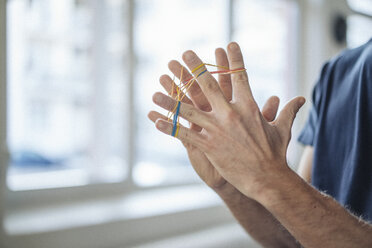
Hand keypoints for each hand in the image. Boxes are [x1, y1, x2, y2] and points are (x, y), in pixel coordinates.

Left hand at [148, 47, 280, 189]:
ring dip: (170, 100)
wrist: (269, 178)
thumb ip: (288, 110)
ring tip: (155, 90)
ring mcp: (217, 129)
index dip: (234, 59)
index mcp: (248, 106)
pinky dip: (170, 127)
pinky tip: (156, 122)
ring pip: (188, 110)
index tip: (228, 45)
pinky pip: (185, 134)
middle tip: (184, 54)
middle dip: (195, 68)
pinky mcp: (209, 146)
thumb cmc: (276, 153)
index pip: (239, 76)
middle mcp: (230, 113)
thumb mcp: (282, 128)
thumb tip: (301, 98)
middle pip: (208, 84)